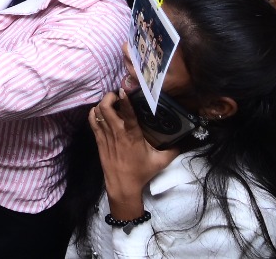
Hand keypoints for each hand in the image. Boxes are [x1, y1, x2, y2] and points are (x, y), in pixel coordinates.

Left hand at [89, 89, 176, 217]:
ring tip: (111, 102)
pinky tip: (102, 112)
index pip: (127, 114)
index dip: (124, 101)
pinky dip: (95, 112)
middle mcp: (117, 132)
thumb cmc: (141, 172)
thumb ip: (173, 150)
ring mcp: (106, 135)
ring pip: (98, 112)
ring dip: (103, 103)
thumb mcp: (160, 162)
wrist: (122, 185)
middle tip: (117, 96)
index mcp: (133, 136)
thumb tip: (183, 141)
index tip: (123, 90)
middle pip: (106, 108)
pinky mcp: (98, 139)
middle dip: (110, 97)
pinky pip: (92, 120)